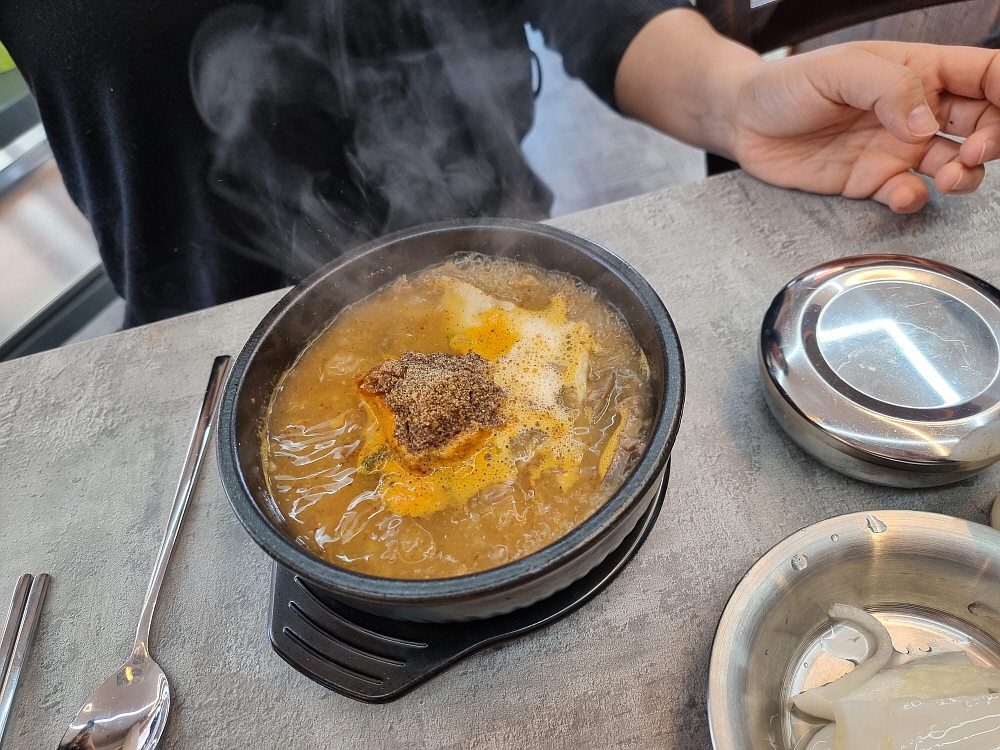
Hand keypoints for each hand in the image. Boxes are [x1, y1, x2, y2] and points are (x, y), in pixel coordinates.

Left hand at [616, 9, 999, 213]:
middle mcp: (917, 111)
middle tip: (977, 152)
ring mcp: (896, 148)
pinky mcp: (871, 181)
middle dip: (996, 140)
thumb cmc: (787, 84)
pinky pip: (909, 194)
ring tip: (949, 177)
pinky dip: (915, 200)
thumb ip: (889, 88)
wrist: (743, 122)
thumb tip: (927, 122)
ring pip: (957, 164)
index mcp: (919, 71)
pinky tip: (901, 193)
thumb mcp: (839, 69)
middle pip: (986, 123)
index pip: (987, 74)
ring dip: (966, 175)